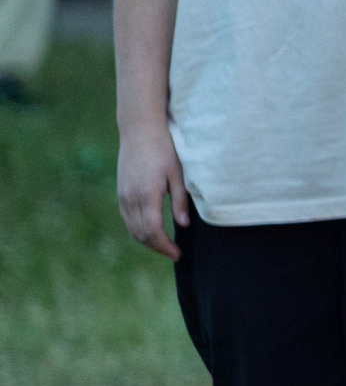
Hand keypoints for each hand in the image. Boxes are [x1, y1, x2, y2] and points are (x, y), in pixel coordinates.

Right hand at [116, 121, 191, 260]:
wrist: (139, 131)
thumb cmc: (164, 149)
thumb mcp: (178, 173)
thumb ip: (180, 200)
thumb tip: (183, 226)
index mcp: (146, 195)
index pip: (152, 231)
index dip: (164, 246)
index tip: (178, 254)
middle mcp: (130, 198)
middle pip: (140, 234)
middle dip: (157, 247)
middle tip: (174, 254)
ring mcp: (123, 195)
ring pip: (132, 228)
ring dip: (147, 241)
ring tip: (165, 246)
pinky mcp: (121, 192)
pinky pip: (127, 218)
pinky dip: (138, 229)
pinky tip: (151, 231)